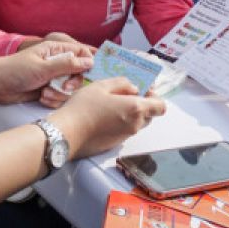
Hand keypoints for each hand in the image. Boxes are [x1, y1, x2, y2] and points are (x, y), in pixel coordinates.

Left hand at [0, 39, 93, 104]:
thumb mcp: (43, 67)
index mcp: (56, 50)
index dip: (87, 62)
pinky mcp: (47, 90)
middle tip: (64, 87)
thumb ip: (68, 64)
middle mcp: (56, 62)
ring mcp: (52, 77)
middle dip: (73, 83)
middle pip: (79, 73)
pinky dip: (53, 100)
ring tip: (45, 93)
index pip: (81, 52)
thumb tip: (90, 61)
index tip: (87, 73)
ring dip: (59, 94)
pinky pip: (60, 98)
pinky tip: (41, 98)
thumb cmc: (16, 71)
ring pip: (69, 88)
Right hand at [51, 77, 165, 159]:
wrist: (67, 133)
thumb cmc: (84, 106)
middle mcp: (135, 124)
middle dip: (142, 104)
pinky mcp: (116, 144)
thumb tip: (134, 88)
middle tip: (124, 95)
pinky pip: (125, 130)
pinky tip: (104, 116)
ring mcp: (126, 136)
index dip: (154, 97)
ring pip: (137, 123)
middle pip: (150, 115)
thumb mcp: (102, 85)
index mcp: (136, 108)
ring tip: (112, 105)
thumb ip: (122, 83)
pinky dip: (121, 123)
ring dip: (131, 114)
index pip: (161, 106)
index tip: (142, 90)